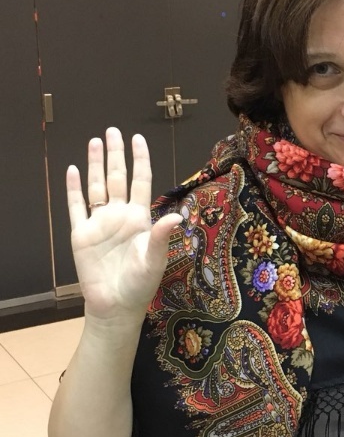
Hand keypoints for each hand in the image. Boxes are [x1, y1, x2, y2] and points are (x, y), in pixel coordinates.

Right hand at [67, 127, 181, 320]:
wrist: (115, 306)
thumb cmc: (140, 284)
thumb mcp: (155, 259)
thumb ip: (162, 236)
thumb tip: (177, 217)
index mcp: (139, 218)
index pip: (140, 180)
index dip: (140, 159)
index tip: (138, 138)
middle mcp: (119, 215)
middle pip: (117, 177)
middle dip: (116, 154)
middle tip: (113, 130)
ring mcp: (99, 223)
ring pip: (96, 186)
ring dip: (96, 165)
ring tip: (95, 142)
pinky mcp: (81, 234)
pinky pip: (76, 207)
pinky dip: (74, 189)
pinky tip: (73, 171)